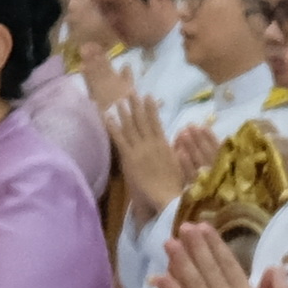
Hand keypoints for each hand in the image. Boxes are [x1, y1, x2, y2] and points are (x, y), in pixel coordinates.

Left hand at [109, 84, 185, 217]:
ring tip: (119, 100)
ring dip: (124, 112)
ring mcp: (140, 149)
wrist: (167, 196)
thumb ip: (178, 150)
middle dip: (136, 104)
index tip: (148, 96)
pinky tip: (107, 117)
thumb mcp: (180, 164)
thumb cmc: (175, 185)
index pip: (156, 121)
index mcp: (164, 144)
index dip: (151, 108)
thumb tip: (180, 138)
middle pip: (142, 120)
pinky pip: (120, 139)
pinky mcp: (130, 157)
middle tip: (130, 90)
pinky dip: (113, 126)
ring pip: (130, 126)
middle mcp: (151, 142)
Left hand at [160, 220, 287, 287]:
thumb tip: (275, 267)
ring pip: (192, 282)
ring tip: (169, 243)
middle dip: (195, 245)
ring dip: (179, 261)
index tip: (205, 227)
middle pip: (207, 267)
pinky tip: (159, 277)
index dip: (215, 244)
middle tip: (184, 228)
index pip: (228, 263)